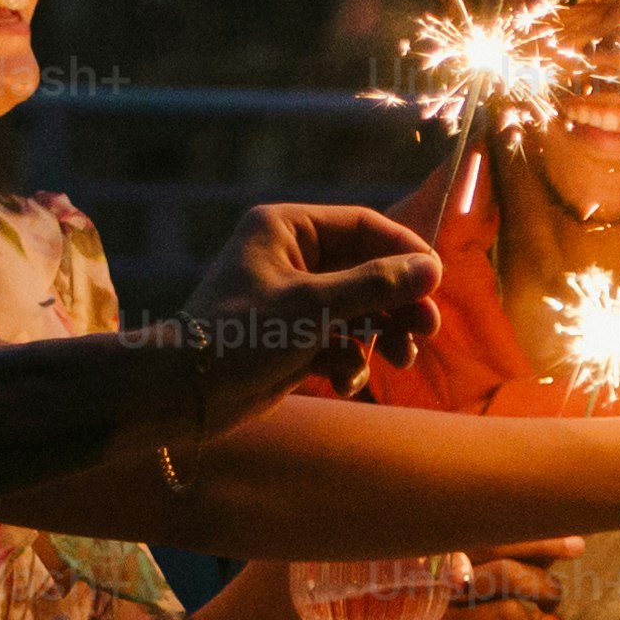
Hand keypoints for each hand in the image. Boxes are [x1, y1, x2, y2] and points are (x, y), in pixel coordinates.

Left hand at [172, 203, 441, 427]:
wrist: (183, 393)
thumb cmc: (241, 335)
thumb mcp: (314, 307)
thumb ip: (376, 286)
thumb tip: (432, 269)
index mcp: (287, 228)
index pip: (363, 226)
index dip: (404, 252)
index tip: (436, 282)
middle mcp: (290, 257)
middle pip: (366, 270)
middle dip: (397, 302)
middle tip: (426, 330)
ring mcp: (291, 300)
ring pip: (357, 309)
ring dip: (381, 335)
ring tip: (401, 360)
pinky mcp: (290, 340)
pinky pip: (337, 342)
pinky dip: (348, 361)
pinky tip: (345, 382)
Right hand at [412, 541, 577, 619]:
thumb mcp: (477, 598)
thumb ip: (513, 569)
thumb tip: (565, 541)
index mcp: (440, 566)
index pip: (493, 541)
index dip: (537, 542)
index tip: (575, 545)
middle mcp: (433, 591)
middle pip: (504, 572)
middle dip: (542, 585)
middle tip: (552, 601)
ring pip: (509, 612)